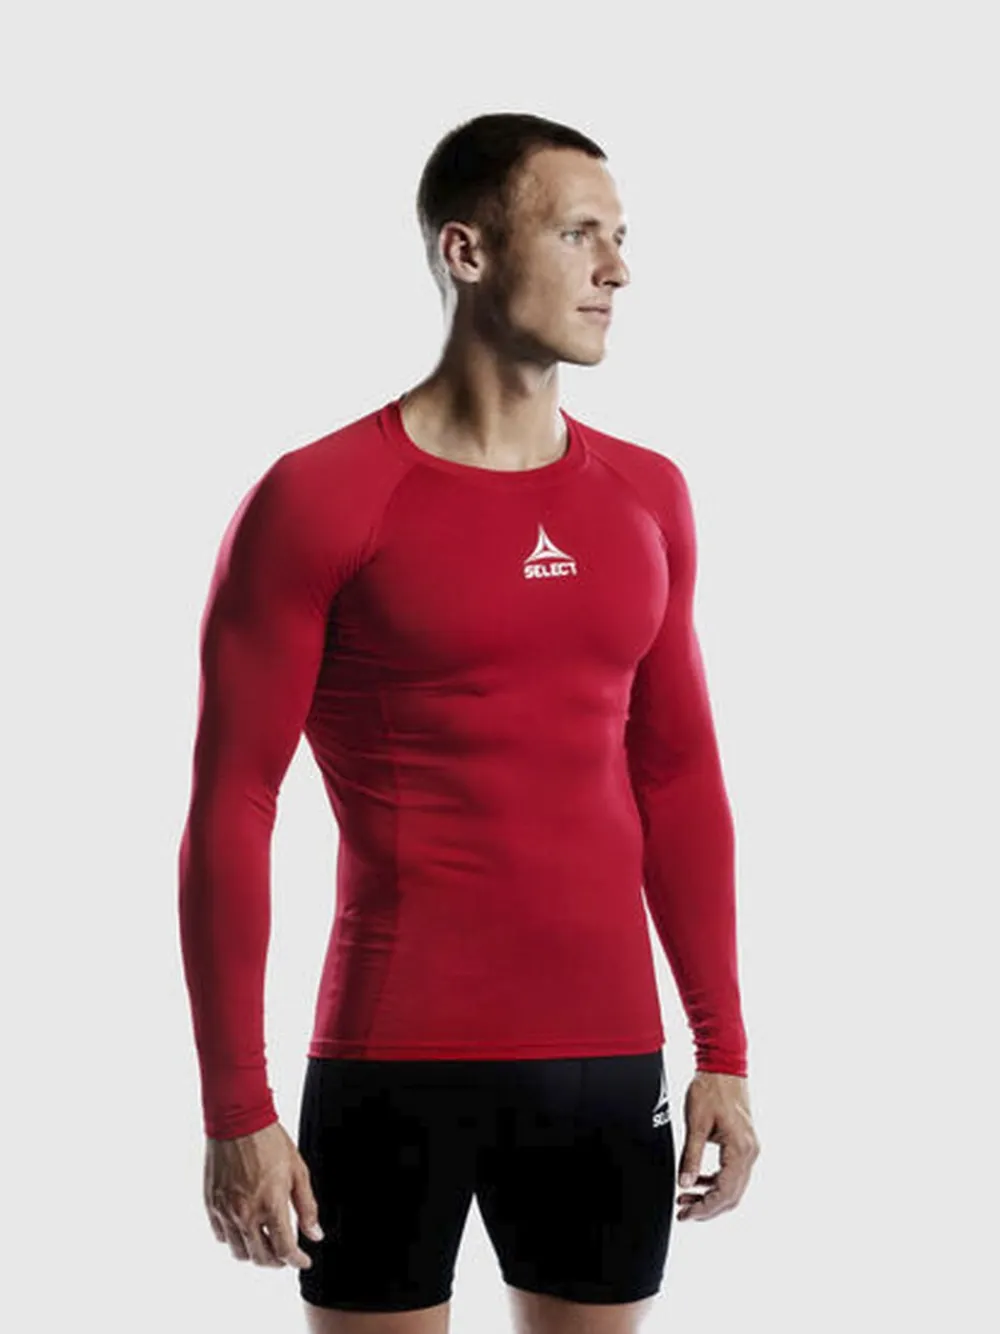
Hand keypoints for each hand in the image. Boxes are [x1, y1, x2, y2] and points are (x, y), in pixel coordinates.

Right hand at [203, 1118, 323, 1267]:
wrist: (238, 1121)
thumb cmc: (269, 1141)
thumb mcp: (298, 1171)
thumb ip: (307, 1207)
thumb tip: (315, 1234)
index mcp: (271, 1205)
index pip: (285, 1250)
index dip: (297, 1261)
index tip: (303, 1261)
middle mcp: (246, 1214)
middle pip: (261, 1257)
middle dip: (277, 1261)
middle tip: (286, 1255)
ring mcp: (226, 1211)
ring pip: (240, 1252)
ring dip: (255, 1253)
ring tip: (265, 1243)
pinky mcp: (212, 1205)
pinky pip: (221, 1236)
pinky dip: (234, 1240)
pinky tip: (244, 1229)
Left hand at [675, 1071, 759, 1220]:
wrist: (723, 1067)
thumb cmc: (710, 1090)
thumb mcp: (696, 1123)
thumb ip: (691, 1156)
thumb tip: (685, 1184)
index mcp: (740, 1150)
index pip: (724, 1192)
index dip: (704, 1208)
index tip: (685, 1215)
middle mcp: (750, 1153)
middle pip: (732, 1195)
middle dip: (707, 1208)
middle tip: (683, 1214)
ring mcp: (749, 1149)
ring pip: (733, 1187)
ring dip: (711, 1196)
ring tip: (685, 1200)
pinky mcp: (744, 1145)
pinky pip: (732, 1173)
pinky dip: (716, 1182)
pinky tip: (698, 1182)